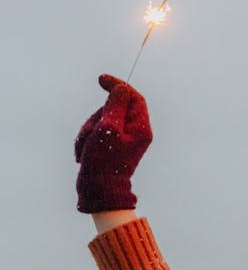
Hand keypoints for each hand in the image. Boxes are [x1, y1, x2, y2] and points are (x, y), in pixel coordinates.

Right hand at [75, 74, 152, 212]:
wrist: (98, 190)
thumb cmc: (104, 161)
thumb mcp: (109, 128)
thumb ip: (115, 105)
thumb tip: (121, 88)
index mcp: (141, 128)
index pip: (134, 97)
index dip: (118, 86)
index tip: (101, 79)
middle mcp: (135, 133)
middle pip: (114, 108)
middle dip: (97, 116)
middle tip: (92, 132)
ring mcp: (123, 139)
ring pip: (101, 119)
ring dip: (89, 130)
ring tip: (86, 147)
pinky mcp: (110, 145)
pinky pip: (95, 132)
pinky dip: (86, 139)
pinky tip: (83, 153)